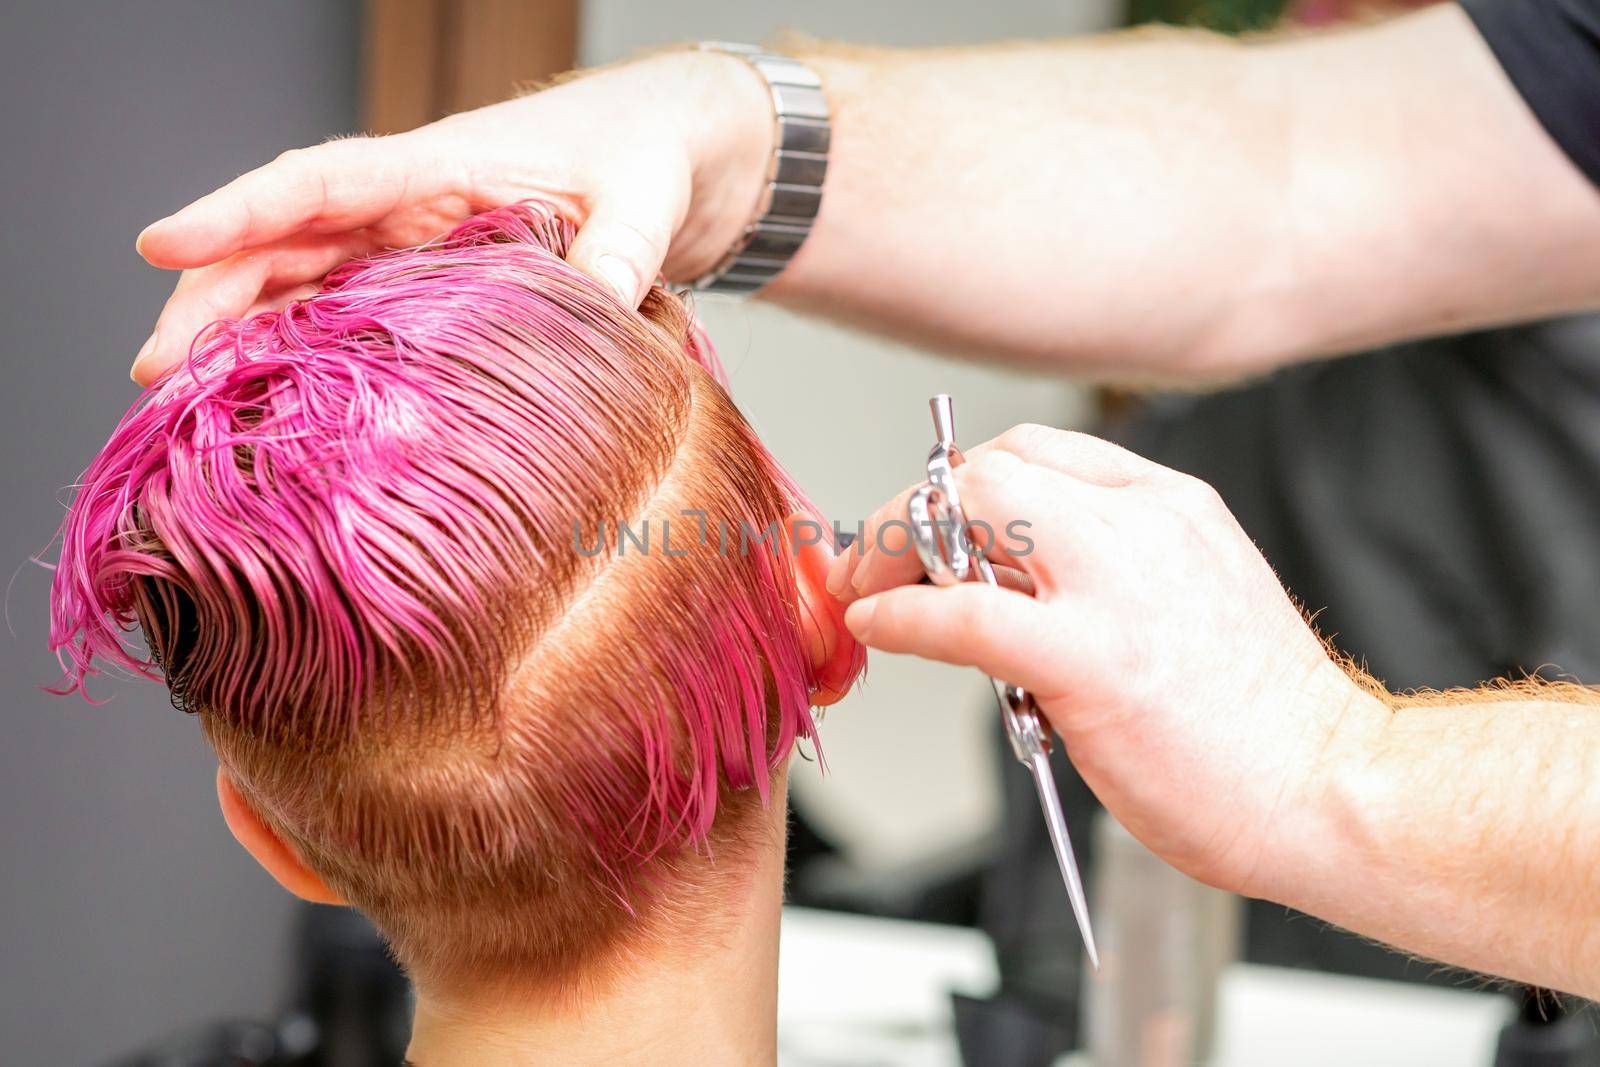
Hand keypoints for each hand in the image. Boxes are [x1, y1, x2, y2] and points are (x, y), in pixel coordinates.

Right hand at [131, 50, 772, 383]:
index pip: (317, 183)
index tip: (161, 243)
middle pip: (282, 242)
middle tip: (157, 370)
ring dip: (241, 335)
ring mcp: (411, 252)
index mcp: (438, 167)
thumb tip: (597, 306)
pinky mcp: (428, 293)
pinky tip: (267, 404)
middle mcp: (408, 208)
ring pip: (300, 286)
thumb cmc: (645, 157)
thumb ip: (620, 251)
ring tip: (185, 399)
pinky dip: (300, 357)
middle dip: (211, 296)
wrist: (665, 156)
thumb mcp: (643, 200)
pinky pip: (346, 322)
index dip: (236, 212)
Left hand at [831, 424, 1381, 900]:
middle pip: (990, 468)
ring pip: (970, 513)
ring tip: (874, 593)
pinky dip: (904, 616)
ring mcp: (1119, 588)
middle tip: (879, 561)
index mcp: (1170, 505)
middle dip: (912, 508)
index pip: (1035, 450)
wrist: (1333, 791)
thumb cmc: (1258, 720)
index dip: (958, 484)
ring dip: (895, 550)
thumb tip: (999, 580)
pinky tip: (881, 630)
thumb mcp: (1189, 598)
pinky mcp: (1094, 660)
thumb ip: (1105, 571)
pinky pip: (967, 615)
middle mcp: (1145, 524)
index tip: (924, 528)